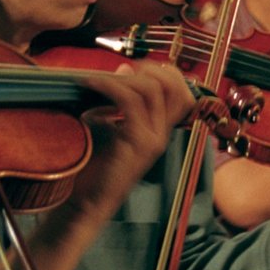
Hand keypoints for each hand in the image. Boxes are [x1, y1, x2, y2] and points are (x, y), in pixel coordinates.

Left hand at [72, 62, 195, 208]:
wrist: (86, 202)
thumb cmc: (93, 168)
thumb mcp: (110, 129)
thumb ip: (119, 104)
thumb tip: (122, 69)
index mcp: (159, 133)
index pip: (183, 94)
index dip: (166, 73)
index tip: (137, 67)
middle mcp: (162, 136)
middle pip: (175, 88)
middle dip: (149, 69)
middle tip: (121, 70)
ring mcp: (153, 140)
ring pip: (152, 90)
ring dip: (122, 78)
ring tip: (96, 80)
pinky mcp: (137, 143)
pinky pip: (129, 101)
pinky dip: (109, 86)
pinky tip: (91, 85)